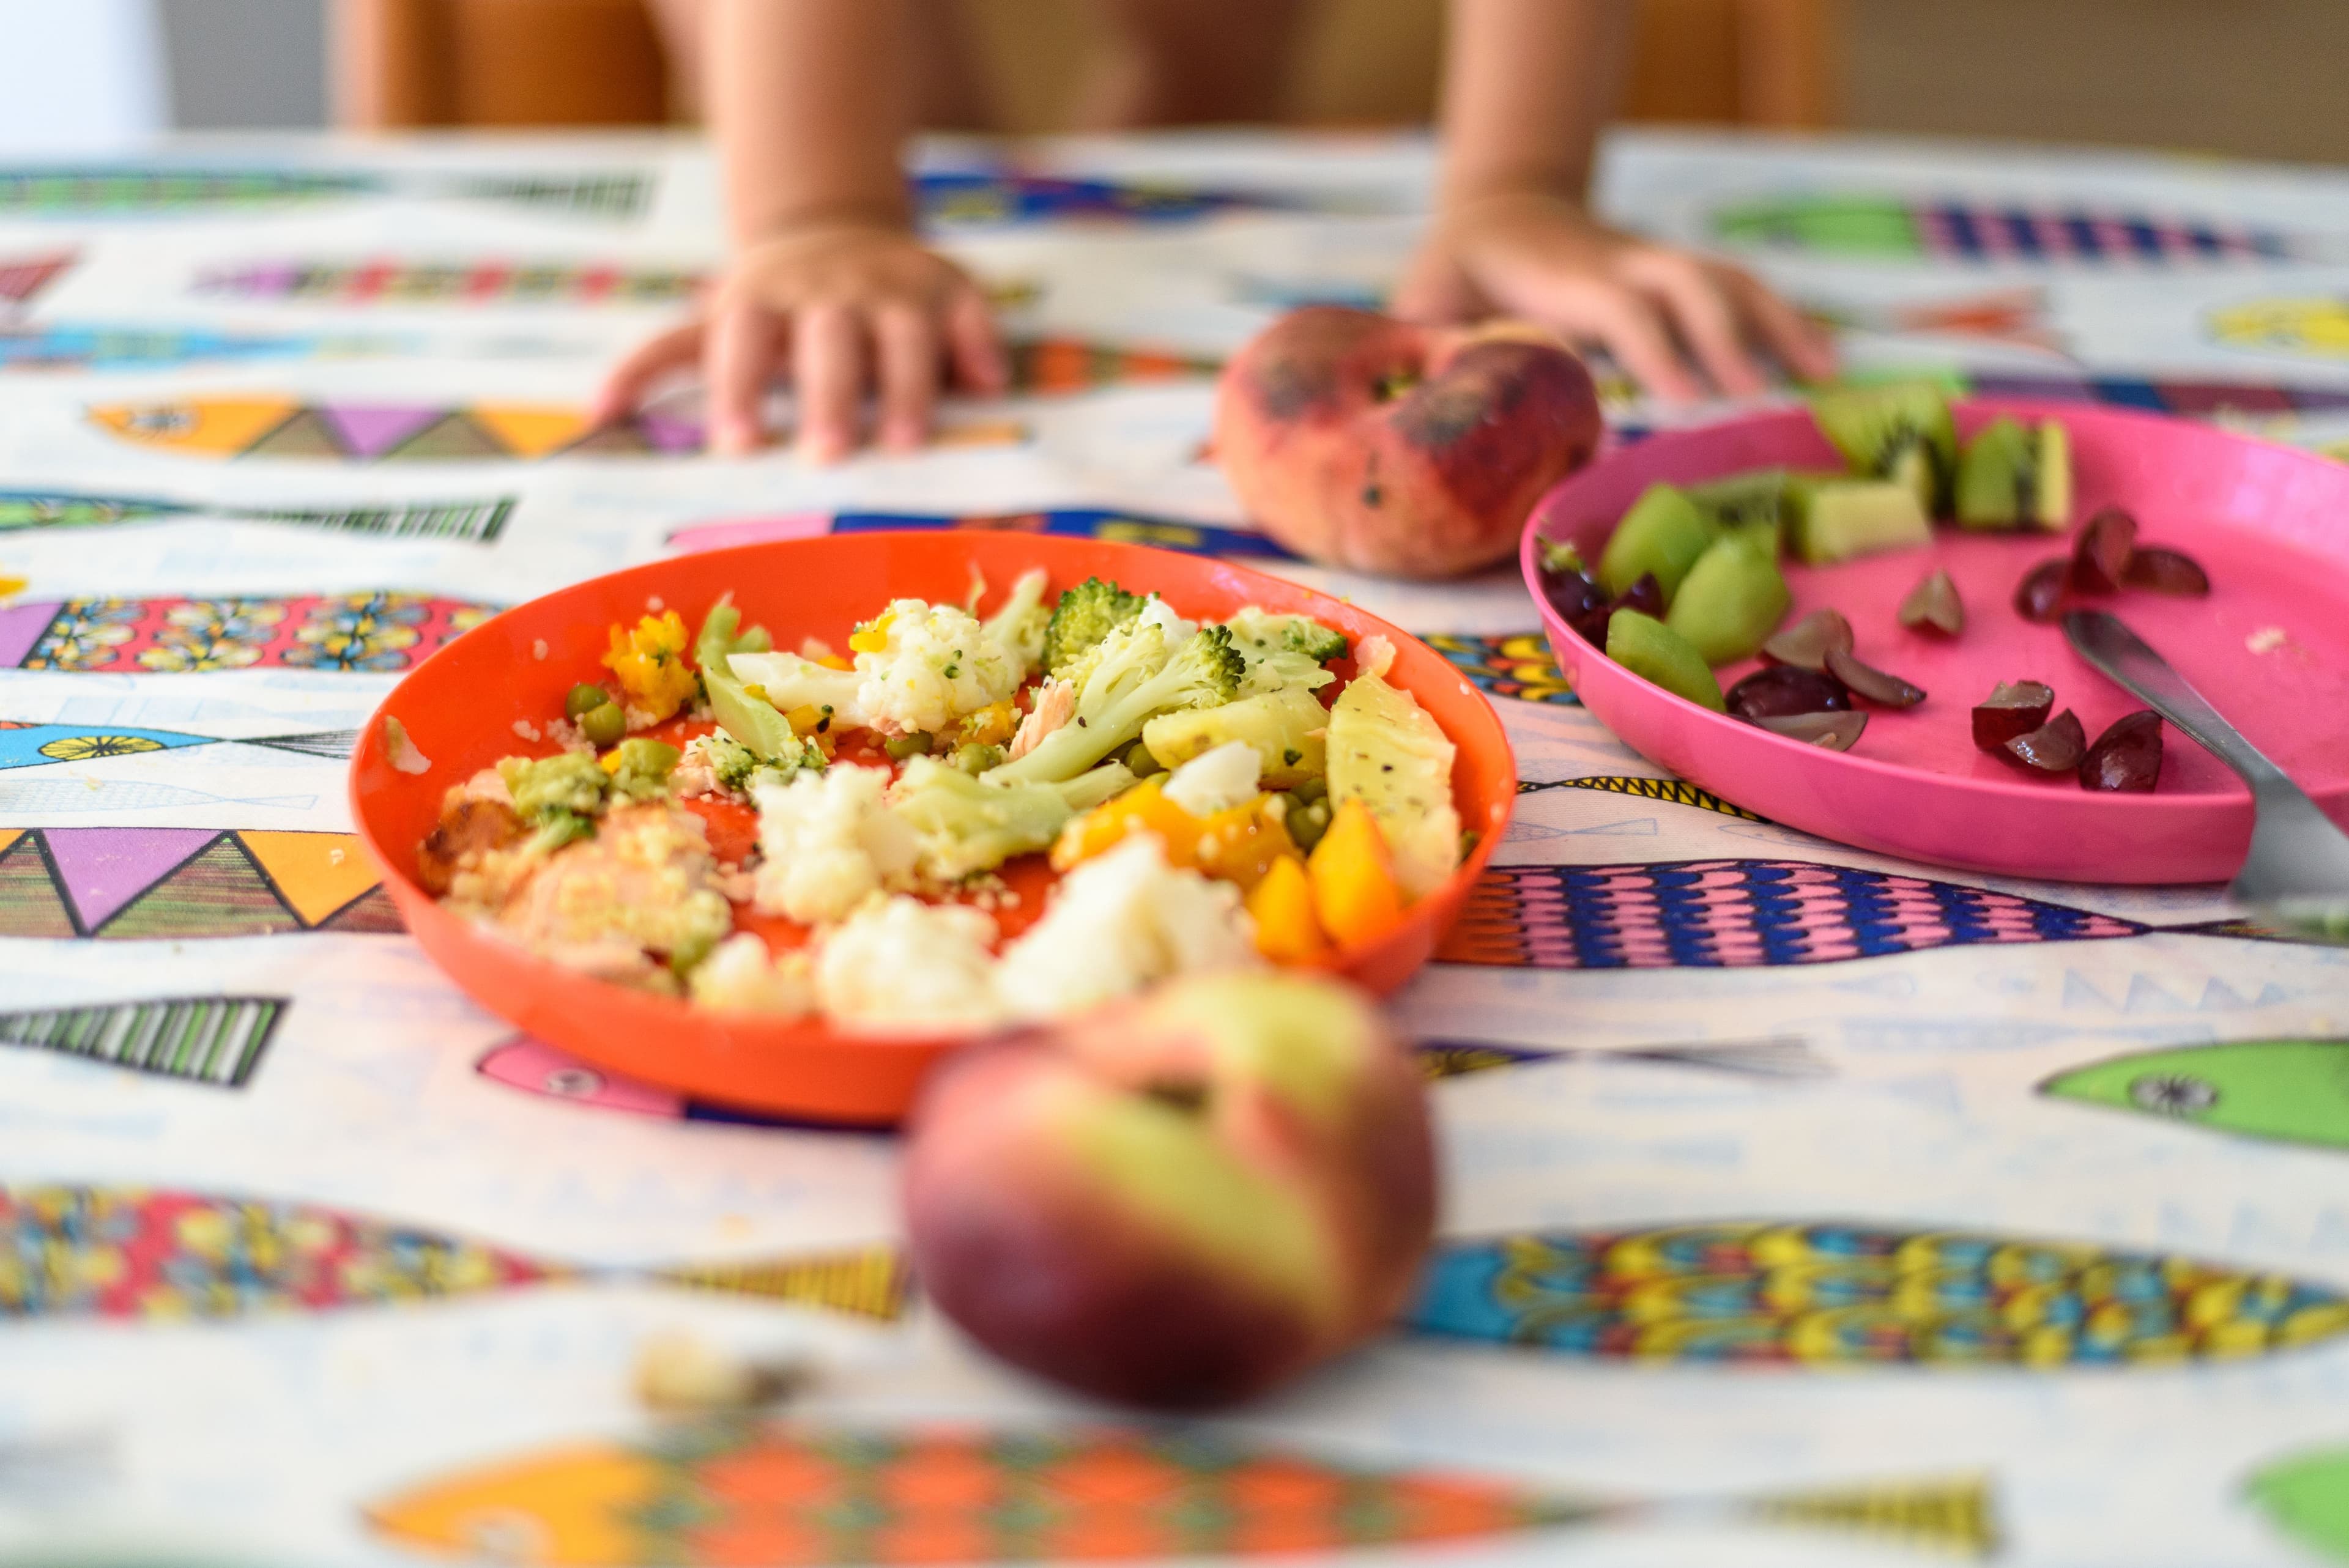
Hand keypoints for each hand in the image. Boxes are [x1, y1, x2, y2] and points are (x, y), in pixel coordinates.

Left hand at [593, 221, 1005, 460]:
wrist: (834, 226)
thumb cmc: (770, 306)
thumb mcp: (711, 321)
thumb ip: (656, 363)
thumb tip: (591, 415)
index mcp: (763, 302)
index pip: (744, 341)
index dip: (738, 388)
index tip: (736, 445)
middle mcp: (828, 291)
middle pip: (828, 339)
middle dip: (829, 395)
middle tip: (827, 455)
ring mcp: (893, 286)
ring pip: (903, 331)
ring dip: (908, 384)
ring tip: (909, 443)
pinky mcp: (948, 287)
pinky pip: (969, 314)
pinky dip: (979, 346)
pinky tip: (987, 387)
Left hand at [1393, 190, 1835, 403]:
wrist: (1498, 211)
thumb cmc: (1456, 275)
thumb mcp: (1431, 303)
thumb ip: (1438, 344)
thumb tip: (1444, 399)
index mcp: (1564, 278)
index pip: (1620, 308)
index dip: (1653, 347)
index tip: (1682, 396)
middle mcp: (1622, 264)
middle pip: (1689, 285)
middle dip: (1725, 338)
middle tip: (1753, 398)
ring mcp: (1657, 265)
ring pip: (1728, 281)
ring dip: (1779, 323)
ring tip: (1826, 373)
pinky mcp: (1679, 276)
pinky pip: (1740, 289)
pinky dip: (1783, 319)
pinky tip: (1823, 359)